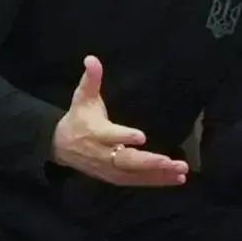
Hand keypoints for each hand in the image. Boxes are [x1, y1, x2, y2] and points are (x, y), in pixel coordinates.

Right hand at [51, 56, 189, 186]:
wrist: (60, 146)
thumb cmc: (78, 118)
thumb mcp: (82, 97)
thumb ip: (91, 79)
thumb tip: (91, 58)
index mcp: (95, 132)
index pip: (110, 135)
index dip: (124, 136)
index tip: (142, 137)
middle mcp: (103, 153)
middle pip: (126, 161)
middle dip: (149, 162)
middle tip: (171, 162)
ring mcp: (109, 168)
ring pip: (135, 174)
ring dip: (158, 174)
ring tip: (181, 171)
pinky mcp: (115, 177)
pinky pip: (137, 181)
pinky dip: (157, 181)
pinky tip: (177, 179)